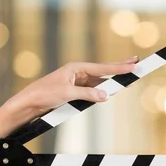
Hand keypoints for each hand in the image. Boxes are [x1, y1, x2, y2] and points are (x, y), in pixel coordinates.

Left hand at [1, 57, 137, 123]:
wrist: (29, 103)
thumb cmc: (44, 94)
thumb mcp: (67, 94)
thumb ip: (87, 94)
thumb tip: (105, 95)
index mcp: (76, 68)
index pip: (102, 68)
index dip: (119, 68)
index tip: (133, 65)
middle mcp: (79, 73)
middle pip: (104, 70)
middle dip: (120, 67)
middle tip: (136, 62)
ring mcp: (79, 82)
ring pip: (101, 80)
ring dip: (114, 78)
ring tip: (128, 75)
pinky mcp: (77, 92)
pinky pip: (95, 90)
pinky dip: (104, 90)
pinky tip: (113, 89)